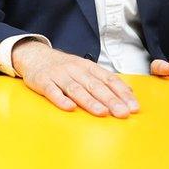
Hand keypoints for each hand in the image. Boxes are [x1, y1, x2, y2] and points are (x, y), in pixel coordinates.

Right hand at [12, 39, 138, 117]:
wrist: (35, 56)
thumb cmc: (64, 67)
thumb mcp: (85, 68)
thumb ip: (105, 80)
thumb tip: (128, 92)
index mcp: (88, 67)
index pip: (109, 79)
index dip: (122, 93)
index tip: (133, 107)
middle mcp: (75, 70)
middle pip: (94, 85)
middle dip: (110, 100)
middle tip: (123, 113)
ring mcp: (58, 75)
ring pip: (76, 89)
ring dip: (89, 101)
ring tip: (102, 113)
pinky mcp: (42, 82)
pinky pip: (51, 91)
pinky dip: (60, 99)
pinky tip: (69, 108)